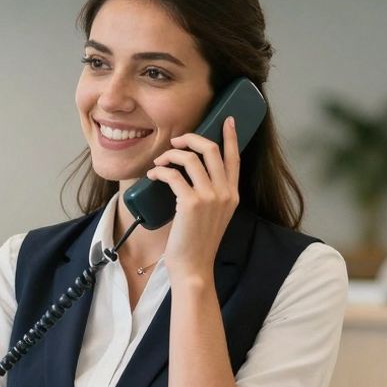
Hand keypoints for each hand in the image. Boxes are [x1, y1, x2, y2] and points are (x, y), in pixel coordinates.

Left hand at [145, 117, 240, 281]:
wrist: (194, 267)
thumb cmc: (198, 242)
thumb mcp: (213, 215)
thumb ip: (211, 193)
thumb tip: (192, 170)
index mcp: (233, 195)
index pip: (234, 157)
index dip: (230, 136)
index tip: (226, 119)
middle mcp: (225, 193)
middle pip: (211, 149)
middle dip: (190, 139)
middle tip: (175, 142)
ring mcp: (210, 197)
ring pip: (190, 158)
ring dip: (170, 155)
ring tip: (159, 162)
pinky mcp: (191, 203)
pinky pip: (173, 174)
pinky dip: (160, 170)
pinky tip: (153, 175)